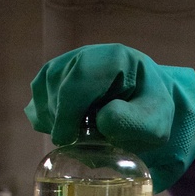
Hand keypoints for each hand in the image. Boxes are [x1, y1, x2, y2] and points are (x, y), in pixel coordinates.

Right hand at [25, 44, 194, 191]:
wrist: (147, 110)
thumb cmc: (151, 116)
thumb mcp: (156, 124)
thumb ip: (134, 122)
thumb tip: (101, 120)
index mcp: (116, 58)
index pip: (81, 75)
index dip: (68, 109)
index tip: (66, 139)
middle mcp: (89, 54)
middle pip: (56, 81)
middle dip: (59, 116)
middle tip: (73, 141)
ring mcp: (70, 63)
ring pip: (43, 88)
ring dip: (52, 117)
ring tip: (76, 135)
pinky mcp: (57, 79)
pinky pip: (38, 96)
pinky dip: (46, 117)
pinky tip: (66, 130)